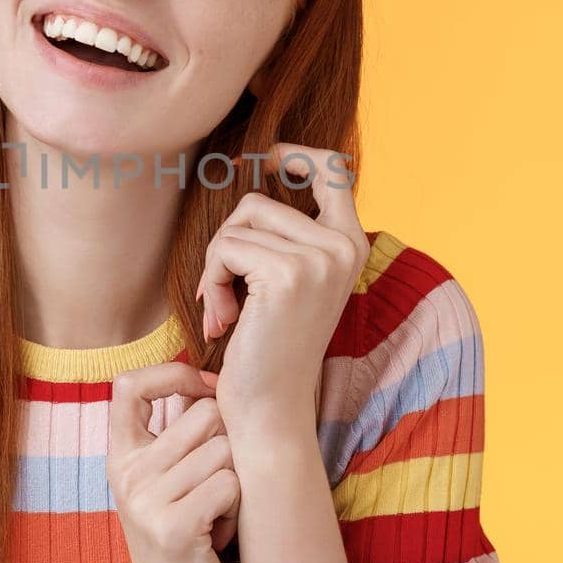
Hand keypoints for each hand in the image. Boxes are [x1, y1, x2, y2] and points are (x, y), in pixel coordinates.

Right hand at [108, 362, 241, 562]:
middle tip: (216, 490)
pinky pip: (231, 485)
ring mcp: (145, 502)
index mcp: (120, 459)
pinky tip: (220, 537)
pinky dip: (239, 510)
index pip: (128, 384)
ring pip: (224, 450)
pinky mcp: (172, 530)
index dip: (173, 373)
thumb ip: (176, 437)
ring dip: (236, 483)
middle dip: (229, 446)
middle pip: (204, 413)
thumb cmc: (189, 549)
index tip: (204, 390)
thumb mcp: (167, 487)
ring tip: (217, 517)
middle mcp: (125, 475)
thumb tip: (212, 379)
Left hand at [194, 141, 370, 434]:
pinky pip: (225, 249)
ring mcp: (319, 258)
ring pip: (237, 226)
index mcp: (351, 245)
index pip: (334, 171)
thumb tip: (254, 170)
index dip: (296, 154)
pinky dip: (211, 281)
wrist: (270, 408)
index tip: (267, 157)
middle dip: (227, 244)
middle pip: (257, 202)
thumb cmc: (268, 347)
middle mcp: (344, 247)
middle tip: (223, 291)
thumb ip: (286, 236)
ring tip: (226, 311)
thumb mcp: (288, 282)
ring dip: (216, 267)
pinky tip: (222, 319)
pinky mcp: (287, 274)